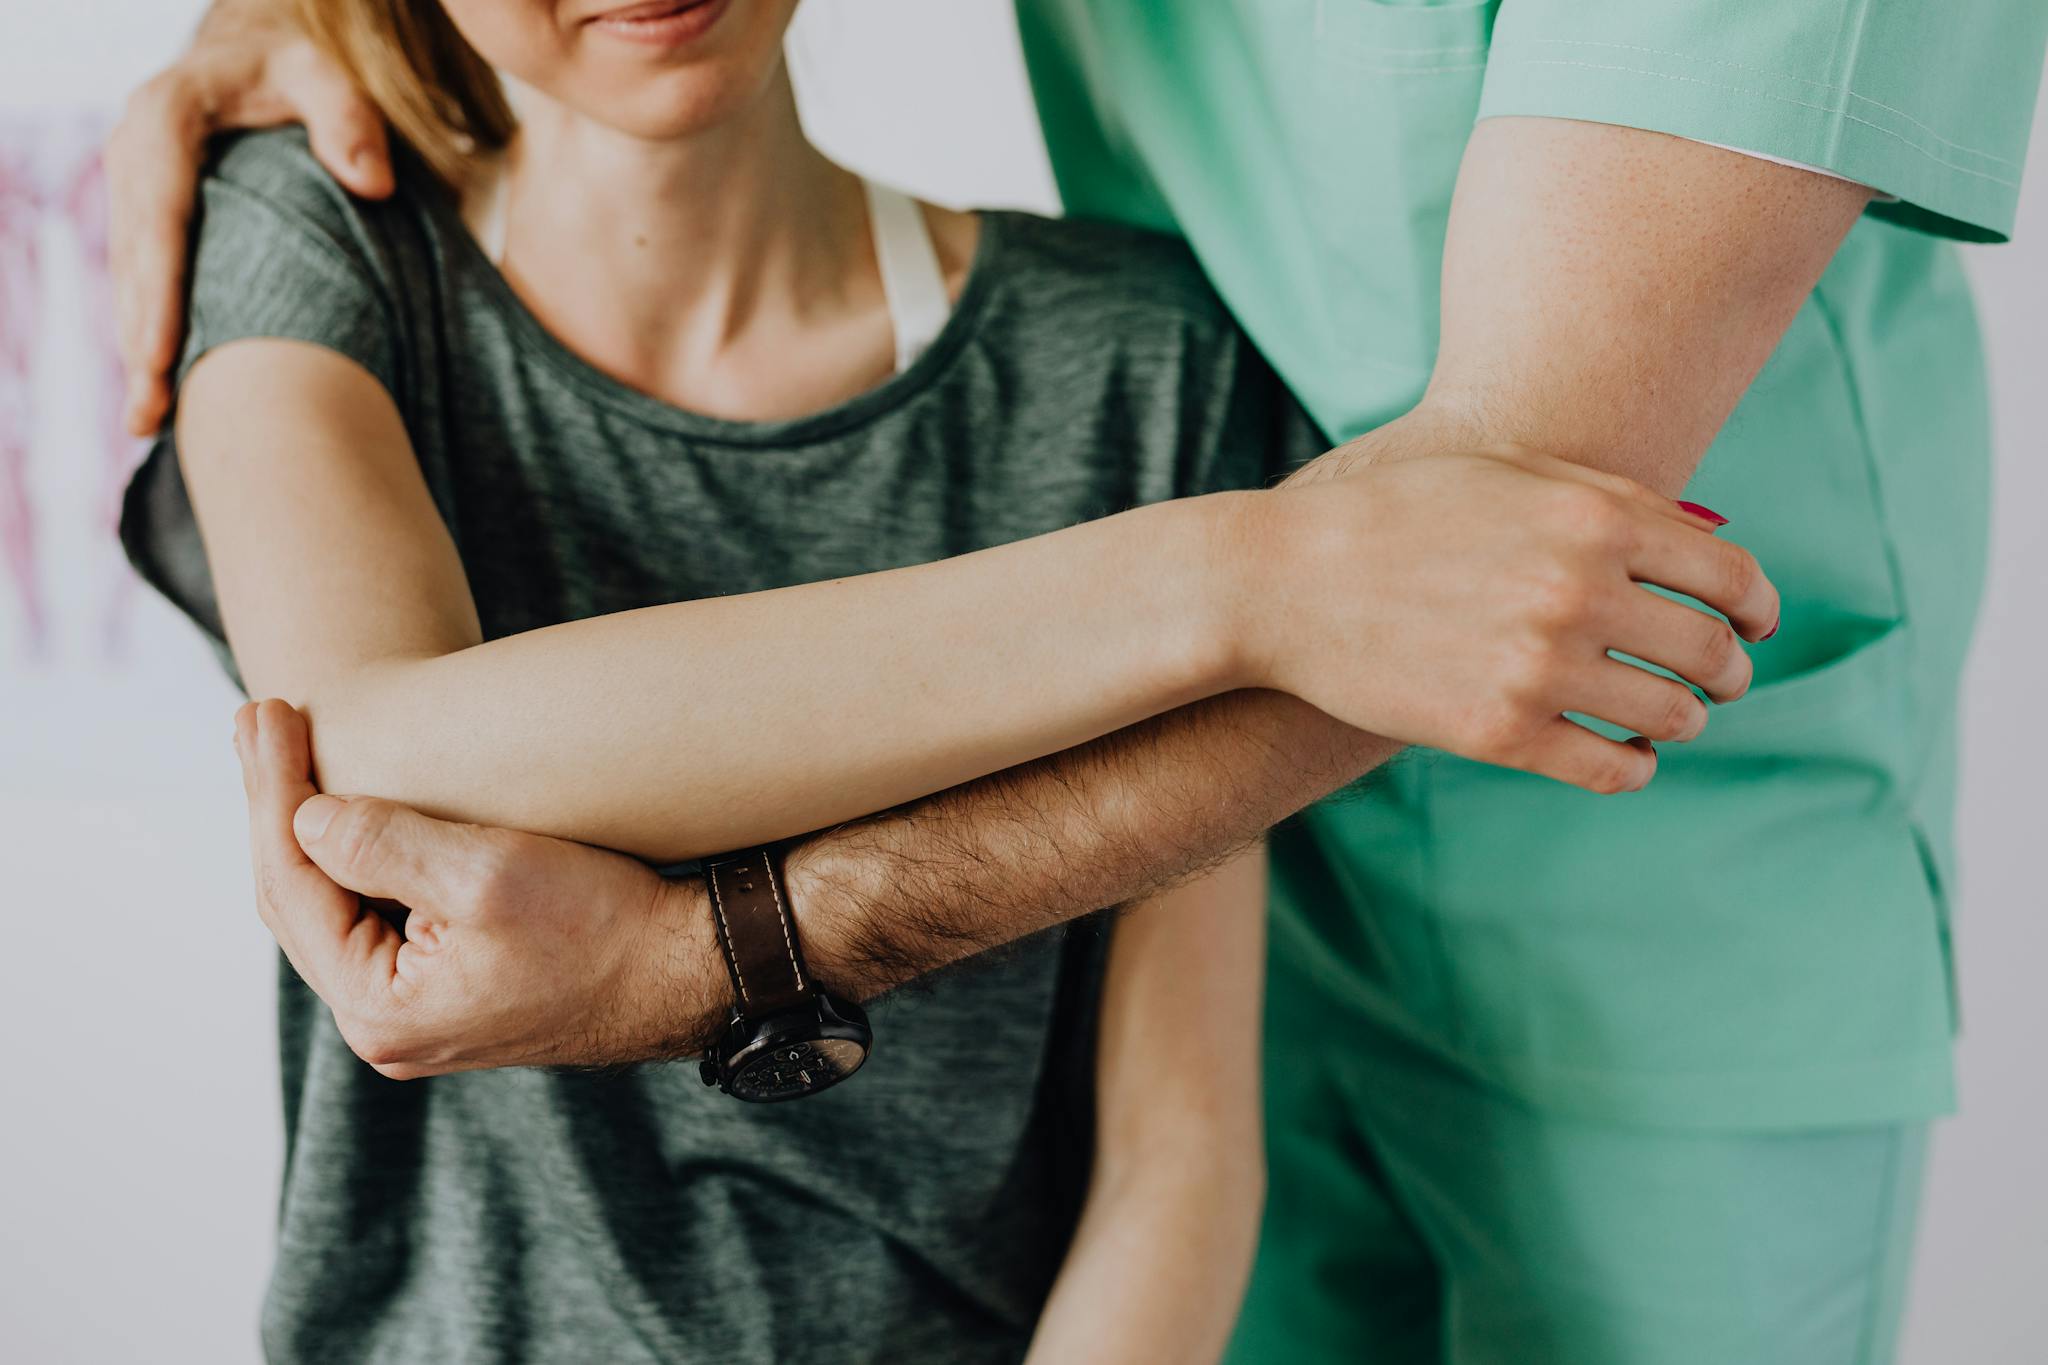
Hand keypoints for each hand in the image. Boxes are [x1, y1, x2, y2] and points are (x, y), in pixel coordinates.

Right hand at [107, 3, 391, 436]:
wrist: (256, 58)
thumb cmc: (297, 69)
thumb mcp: (325, 74)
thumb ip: (350, 119)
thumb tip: (374, 183)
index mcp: (166, 116)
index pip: (158, 210)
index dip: (157, 285)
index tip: (161, 352)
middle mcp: (135, 157)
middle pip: (134, 260)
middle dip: (139, 338)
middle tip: (152, 412)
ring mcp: (136, 192)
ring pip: (131, 281)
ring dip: (136, 352)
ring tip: (148, 423)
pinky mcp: (150, 221)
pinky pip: (145, 285)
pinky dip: (150, 337)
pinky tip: (162, 397)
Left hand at [232, 699, 721, 1079]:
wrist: (688, 969)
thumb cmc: (605, 924)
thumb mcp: (488, 873)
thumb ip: (381, 843)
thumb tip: (303, 815)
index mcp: (380, 1008)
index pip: (292, 884)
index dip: (273, 791)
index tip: (267, 710)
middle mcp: (386, 1025)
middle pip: (297, 900)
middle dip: (276, 804)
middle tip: (256, 717)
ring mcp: (417, 1012)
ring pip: (331, 909)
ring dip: (308, 826)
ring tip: (283, 750)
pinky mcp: (449, 990)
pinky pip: (372, 917)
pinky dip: (352, 857)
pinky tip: (344, 811)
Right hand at [1231, 445, 1777, 793]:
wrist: (1283, 581)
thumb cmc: (1398, 515)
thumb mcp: (1509, 473)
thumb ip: (1613, 500)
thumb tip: (1708, 550)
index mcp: (1594, 518)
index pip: (1732, 577)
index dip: (1758, 608)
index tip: (1753, 625)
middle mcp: (1578, 592)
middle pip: (1710, 651)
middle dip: (1728, 670)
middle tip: (1717, 679)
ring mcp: (1538, 667)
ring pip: (1671, 717)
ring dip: (1683, 720)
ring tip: (1667, 716)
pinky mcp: (1499, 733)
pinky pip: (1611, 769)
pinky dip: (1634, 767)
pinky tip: (1623, 754)